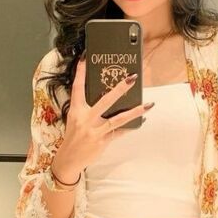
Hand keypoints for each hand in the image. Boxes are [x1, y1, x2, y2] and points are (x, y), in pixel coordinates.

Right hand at [53, 54, 150, 176]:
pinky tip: (142, 120)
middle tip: (132, 79)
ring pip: (118, 119)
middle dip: (120, 89)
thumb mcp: (75, 119)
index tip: (85, 58)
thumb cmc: (73, 136)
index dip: (81, 73)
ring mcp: (95, 131)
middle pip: (105, 101)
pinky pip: (120, 132)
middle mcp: (86, 119)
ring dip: (135, 111)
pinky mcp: (102, 141)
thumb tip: (106, 95)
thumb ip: (86, 107)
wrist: (69, 159)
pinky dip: (131, 126)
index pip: (77, 88)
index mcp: (76, 110)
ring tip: (149, 104)